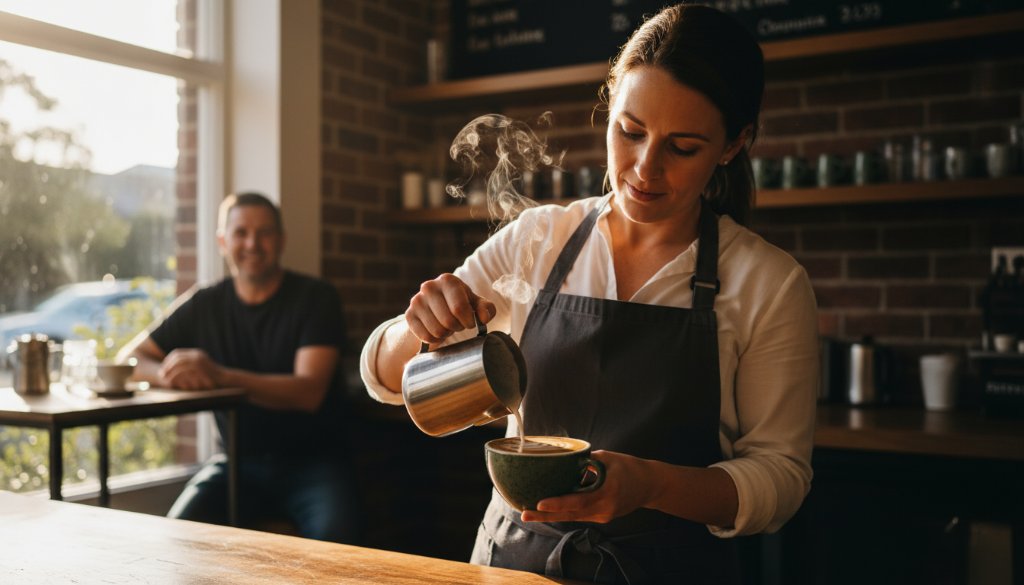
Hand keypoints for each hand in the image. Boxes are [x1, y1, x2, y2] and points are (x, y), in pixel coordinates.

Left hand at [158, 348, 222, 389]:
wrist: (227, 379)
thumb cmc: (214, 377)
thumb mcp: (202, 369)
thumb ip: (192, 367)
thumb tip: (179, 371)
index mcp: (197, 353)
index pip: (178, 353)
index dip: (168, 361)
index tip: (163, 369)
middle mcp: (197, 355)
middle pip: (176, 357)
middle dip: (167, 365)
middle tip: (161, 374)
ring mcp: (199, 360)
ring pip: (178, 363)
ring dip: (169, 371)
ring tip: (164, 378)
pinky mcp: (199, 368)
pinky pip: (183, 370)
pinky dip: (175, 375)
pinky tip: (171, 381)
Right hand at [405, 273, 495, 344]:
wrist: (436, 310)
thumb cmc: (461, 304)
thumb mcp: (476, 304)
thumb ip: (486, 309)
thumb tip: (484, 318)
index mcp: (448, 280)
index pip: (459, 308)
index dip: (468, 321)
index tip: (470, 323)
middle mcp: (429, 287)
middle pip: (448, 320)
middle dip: (457, 328)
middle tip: (458, 325)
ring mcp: (417, 300)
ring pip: (436, 330)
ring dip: (445, 334)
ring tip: (447, 327)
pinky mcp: (409, 315)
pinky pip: (425, 336)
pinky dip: (434, 339)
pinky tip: (436, 332)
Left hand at [520, 451, 654, 524]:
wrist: (652, 485)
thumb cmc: (630, 467)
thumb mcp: (608, 458)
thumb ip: (586, 461)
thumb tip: (563, 459)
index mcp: (607, 492)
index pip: (579, 501)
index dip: (559, 503)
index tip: (540, 503)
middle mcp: (604, 508)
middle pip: (570, 514)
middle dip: (545, 515)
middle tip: (524, 513)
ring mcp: (603, 515)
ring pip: (573, 517)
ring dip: (551, 515)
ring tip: (529, 512)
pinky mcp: (602, 516)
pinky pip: (579, 514)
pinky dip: (563, 511)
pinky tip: (547, 509)